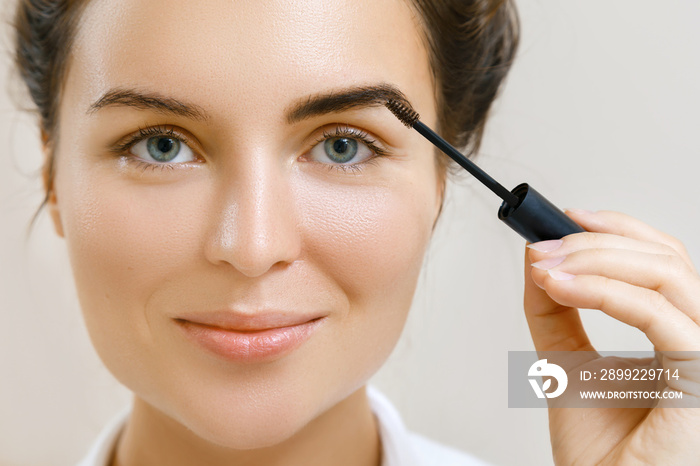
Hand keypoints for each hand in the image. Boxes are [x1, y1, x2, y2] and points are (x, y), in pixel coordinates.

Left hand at [524, 209, 699, 464]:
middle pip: (668, 259)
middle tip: (543, 246)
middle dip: (597, 242)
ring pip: (669, 275)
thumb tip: (539, 256)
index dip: (619, 231)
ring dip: (596, 258)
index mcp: (680, 335)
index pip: (665, 262)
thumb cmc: (598, 450)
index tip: (565, 219)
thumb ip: (557, 310)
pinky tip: (559, 285)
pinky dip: (604, 292)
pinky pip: (660, 317)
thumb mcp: (567, 362)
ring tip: (545, 265)